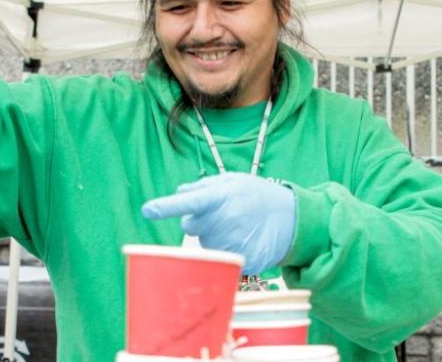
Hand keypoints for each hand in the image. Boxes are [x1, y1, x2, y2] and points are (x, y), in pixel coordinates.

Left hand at [141, 173, 295, 274]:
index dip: (166, 207)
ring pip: (205, 242)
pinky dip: (227, 250)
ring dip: (214, 236)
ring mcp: (231, 243)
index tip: (148, 210)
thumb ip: (204, 187)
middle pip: (190, 226)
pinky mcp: (239, 260)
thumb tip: (179, 191)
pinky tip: (242, 239)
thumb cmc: (258, 196)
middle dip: (199, 220)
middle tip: (222, 214)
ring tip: (237, 226)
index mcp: (221, 198)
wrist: (293, 218)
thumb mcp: (234, 181)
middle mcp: (223, 221)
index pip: (189, 203)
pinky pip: (219, 257)